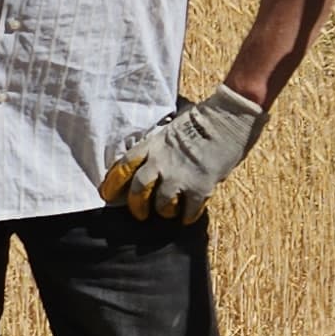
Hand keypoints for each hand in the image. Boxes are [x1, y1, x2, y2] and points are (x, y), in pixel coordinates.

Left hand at [100, 85, 266, 222]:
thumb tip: (151, 159)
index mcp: (152, 145)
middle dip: (136, 206)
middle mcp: (161, 163)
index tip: (106, 195)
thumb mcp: (171, 128)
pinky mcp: (199, 187)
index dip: (112, 183)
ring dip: (164, 211)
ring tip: (168, 211)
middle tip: (139, 214)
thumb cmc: (202, 119)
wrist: (228, 119)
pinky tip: (187, 216)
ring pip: (162, 205)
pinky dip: (186, 216)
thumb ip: (159, 145)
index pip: (124, 166)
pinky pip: (188, 211)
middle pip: (138, 190)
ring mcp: (180, 176)